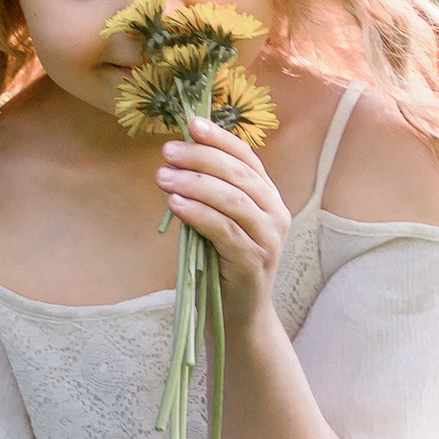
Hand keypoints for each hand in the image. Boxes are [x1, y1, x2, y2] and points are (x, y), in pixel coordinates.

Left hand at [157, 114, 291, 328]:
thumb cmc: (222, 263)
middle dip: (202, 158)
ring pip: (233, 201)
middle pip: (239, 175)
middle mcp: (275, 214)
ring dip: (195, 184)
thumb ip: (208, 194)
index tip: (192, 124)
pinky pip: (224, 231)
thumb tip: (176, 159)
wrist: (240, 314)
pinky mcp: (253, 262)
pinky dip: (198, 214)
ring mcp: (268, 239)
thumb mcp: (218, 221)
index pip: (247, 158)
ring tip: (163, 177)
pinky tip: (175, 204)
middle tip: (168, 151)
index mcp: (268, 198)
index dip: (221, 139)